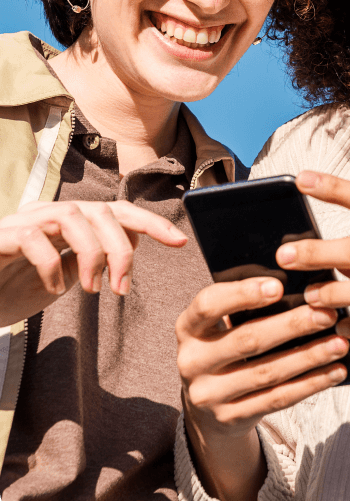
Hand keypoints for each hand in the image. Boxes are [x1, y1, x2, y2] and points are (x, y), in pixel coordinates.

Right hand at [0, 199, 186, 324]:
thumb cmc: (12, 286)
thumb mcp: (64, 275)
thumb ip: (92, 259)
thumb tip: (128, 249)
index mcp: (68, 219)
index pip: (117, 212)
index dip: (151, 223)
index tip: (181, 242)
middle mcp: (47, 212)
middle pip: (101, 210)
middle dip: (121, 249)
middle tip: (121, 288)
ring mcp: (22, 221)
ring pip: (72, 217)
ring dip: (92, 254)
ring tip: (92, 290)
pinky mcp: (0, 237)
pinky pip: (34, 239)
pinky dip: (52, 264)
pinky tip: (55, 287)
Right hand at [176, 278, 348, 500]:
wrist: (205, 405)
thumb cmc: (223, 345)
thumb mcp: (218, 324)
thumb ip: (243, 306)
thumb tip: (298, 286)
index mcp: (188, 327)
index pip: (209, 305)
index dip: (243, 293)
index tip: (279, 285)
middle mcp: (192, 361)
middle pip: (247, 340)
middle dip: (292, 325)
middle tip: (326, 313)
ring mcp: (209, 395)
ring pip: (267, 373)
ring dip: (309, 356)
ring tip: (340, 342)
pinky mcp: (230, 419)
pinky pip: (277, 399)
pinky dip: (310, 384)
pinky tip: (335, 370)